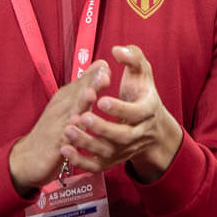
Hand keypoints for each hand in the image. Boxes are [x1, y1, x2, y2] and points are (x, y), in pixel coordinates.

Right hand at [9, 61, 110, 196]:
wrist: (27, 157)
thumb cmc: (53, 129)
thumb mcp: (68, 104)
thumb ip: (84, 86)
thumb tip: (101, 66)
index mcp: (66, 98)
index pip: (82, 83)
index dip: (94, 75)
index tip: (106, 64)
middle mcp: (61, 109)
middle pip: (77, 94)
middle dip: (90, 84)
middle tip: (104, 74)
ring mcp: (58, 125)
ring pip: (71, 112)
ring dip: (81, 103)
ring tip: (91, 94)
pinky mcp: (55, 144)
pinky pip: (64, 138)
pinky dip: (71, 133)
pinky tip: (78, 128)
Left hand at [60, 45, 182, 183]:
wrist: (151, 124)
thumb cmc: (142, 91)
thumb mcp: (142, 71)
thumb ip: (133, 57)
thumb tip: (118, 50)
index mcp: (148, 110)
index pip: (136, 113)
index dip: (119, 109)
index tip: (100, 100)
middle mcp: (140, 133)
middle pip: (123, 137)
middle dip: (102, 128)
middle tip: (82, 117)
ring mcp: (126, 149)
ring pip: (108, 153)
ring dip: (87, 144)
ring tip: (68, 130)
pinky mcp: (114, 159)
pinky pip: (98, 166)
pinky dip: (81, 161)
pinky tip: (65, 149)